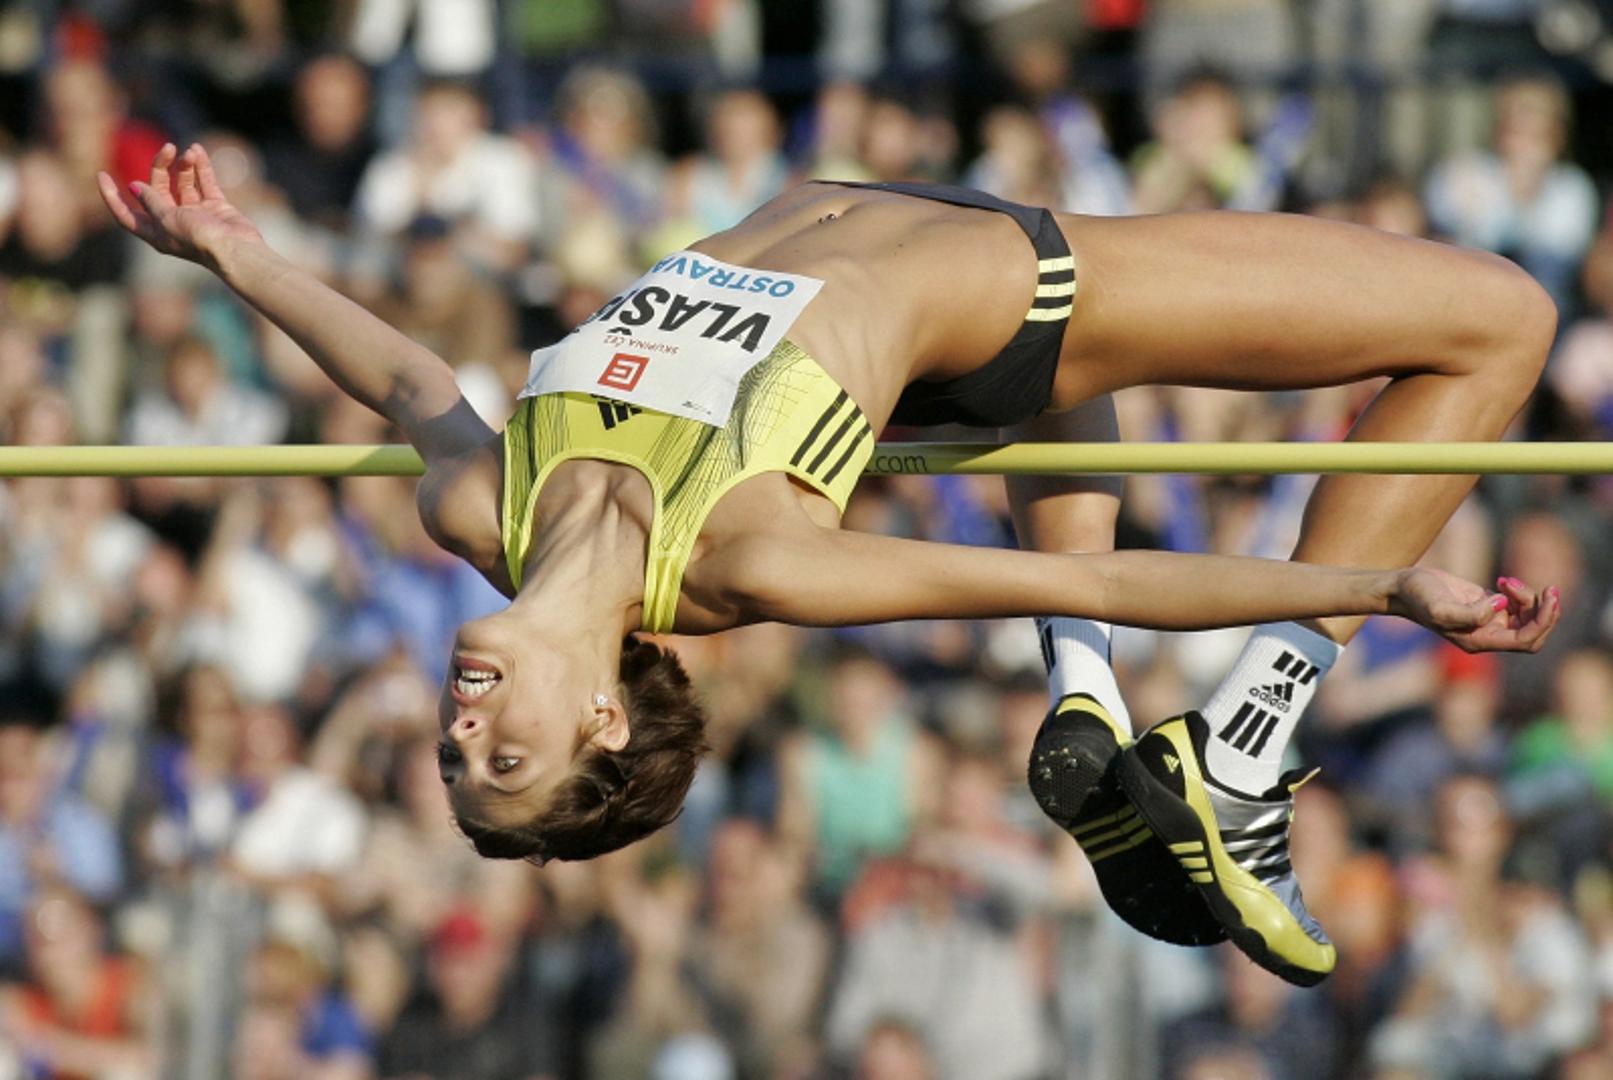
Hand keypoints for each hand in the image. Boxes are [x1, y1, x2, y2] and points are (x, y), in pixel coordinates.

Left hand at [97, 143, 263, 266]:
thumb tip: (134, 186)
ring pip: (183, 183)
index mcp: (156, 232)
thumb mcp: (166, 219)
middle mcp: (174, 222)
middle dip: (160, 167)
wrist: (235, 249)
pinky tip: (197, 150)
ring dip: (184, 165)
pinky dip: (201, 167)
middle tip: (167, 149)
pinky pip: (205, 183)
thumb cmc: (198, 239)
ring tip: (189, 152)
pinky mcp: (216, 208)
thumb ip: (150, 200)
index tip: (102, 174)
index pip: (126, 214)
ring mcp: (196, 214)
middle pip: (158, 189)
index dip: (112, 196)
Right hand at [1389, 566, 1558, 652]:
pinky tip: (1502, 581)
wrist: (1403, 587)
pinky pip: (1519, 605)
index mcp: (1479, 641)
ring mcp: (1489, 622)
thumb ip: (1470, 613)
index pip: (1525, 640)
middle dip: (1545, 612)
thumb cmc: (1418, 597)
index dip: (1543, 622)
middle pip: (1534, 634)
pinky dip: (1519, 592)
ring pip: (1529, 617)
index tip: (1550, 597)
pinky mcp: (1489, 607)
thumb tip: (1501, 605)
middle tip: (1549, 588)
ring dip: (1528, 597)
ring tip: (1505, 581)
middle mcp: (1488, 636)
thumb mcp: (1439, 607)